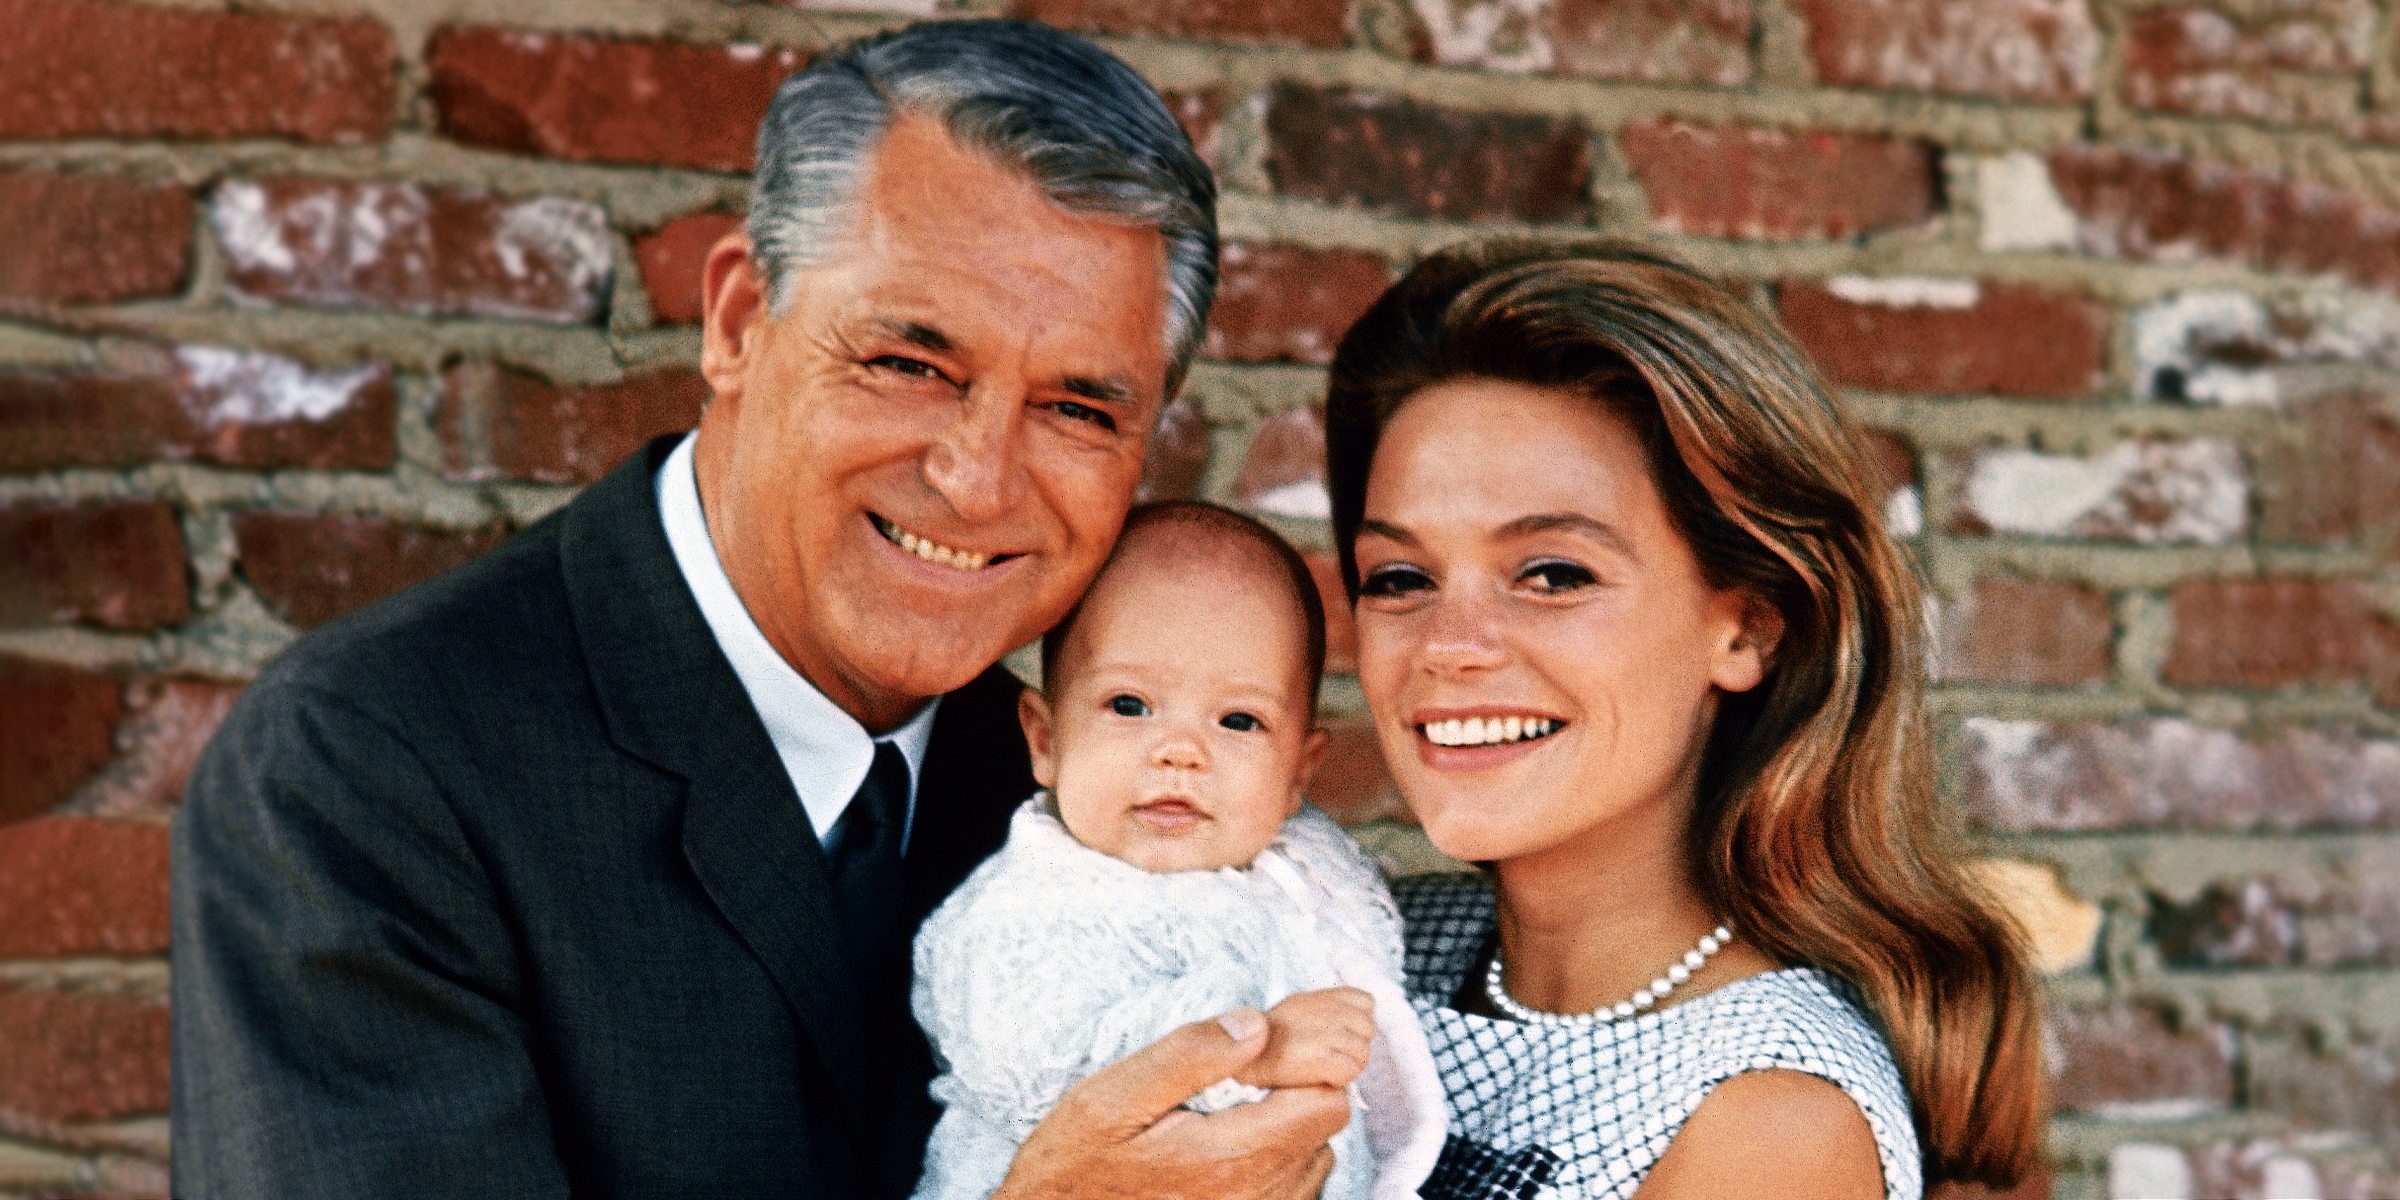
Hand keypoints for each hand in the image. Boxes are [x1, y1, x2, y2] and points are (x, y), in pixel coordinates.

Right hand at [989, 1007, 1350, 1199]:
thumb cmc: (1076, 1164)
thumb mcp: (1113, 1097)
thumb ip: (1188, 1056)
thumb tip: (1257, 1023)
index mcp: (1230, 1160)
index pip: (1326, 1100)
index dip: (1304, 1062)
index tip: (1261, 1050)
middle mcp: (1256, 1197)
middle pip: (1325, 1125)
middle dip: (1296, 1088)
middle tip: (1242, 1075)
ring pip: (1315, 1154)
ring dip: (1287, 1124)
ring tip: (1230, 1111)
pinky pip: (1295, 1185)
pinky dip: (1277, 1157)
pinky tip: (1228, 1145)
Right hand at [1232, 988, 1374, 1091]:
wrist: (1247, 1059)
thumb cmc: (1273, 1039)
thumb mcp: (1299, 1007)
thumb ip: (1329, 1008)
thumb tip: (1358, 1019)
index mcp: (1323, 997)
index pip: (1366, 1002)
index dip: (1359, 1021)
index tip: (1344, 1034)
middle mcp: (1327, 1011)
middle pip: (1369, 1029)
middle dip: (1357, 1046)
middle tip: (1335, 1055)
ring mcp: (1325, 1034)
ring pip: (1363, 1054)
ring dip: (1350, 1065)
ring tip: (1328, 1067)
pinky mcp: (1320, 1058)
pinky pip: (1350, 1073)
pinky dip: (1340, 1080)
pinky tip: (1322, 1077)